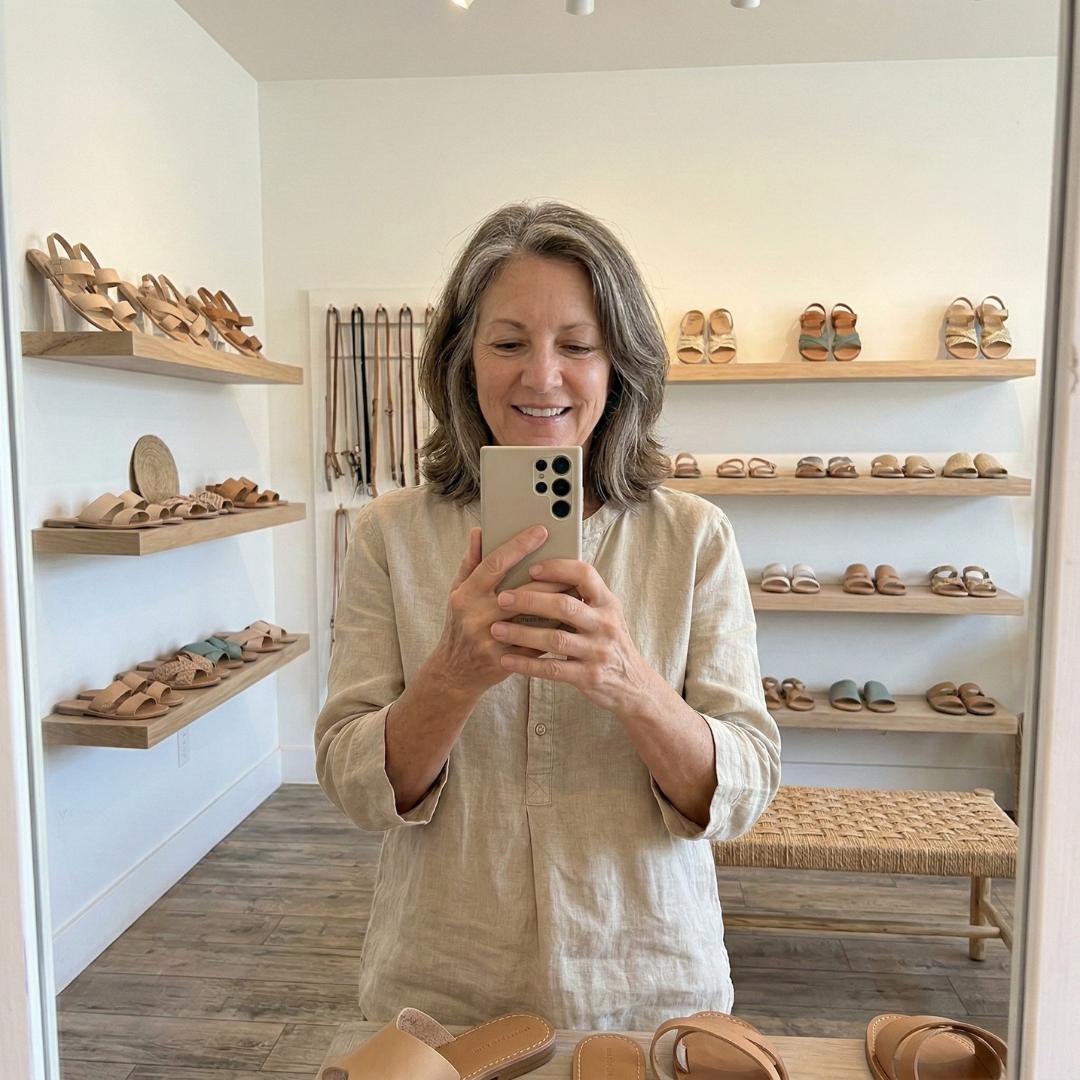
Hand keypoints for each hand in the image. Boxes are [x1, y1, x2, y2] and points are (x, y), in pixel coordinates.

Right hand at [431, 525, 564, 699]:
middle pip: (522, 592)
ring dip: (556, 603)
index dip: (519, 546)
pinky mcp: (505, 660)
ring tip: (575, 589)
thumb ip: (470, 562)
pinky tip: (568, 618)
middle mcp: (477, 617)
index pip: (495, 564)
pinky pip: (536, 642)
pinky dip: (553, 630)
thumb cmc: (459, 624)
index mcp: (466, 595)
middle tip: (570, 563)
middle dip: (549, 578)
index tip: (540, 531)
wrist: (454, 672)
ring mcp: (491, 640)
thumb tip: (479, 532)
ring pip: (533, 618)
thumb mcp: (457, 591)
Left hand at [491, 559, 658, 715]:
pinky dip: (527, 664)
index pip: (585, 574)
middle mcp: (605, 624)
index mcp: (608, 603)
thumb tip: (542, 574)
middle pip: (564, 605)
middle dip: (530, 600)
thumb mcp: (606, 615)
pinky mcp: (589, 676)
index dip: (557, 568)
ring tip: (496, 629)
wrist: (633, 685)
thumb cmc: (610, 644)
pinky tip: (507, 660)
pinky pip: (553, 668)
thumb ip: (582, 598)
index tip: (531, 568)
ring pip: (555, 638)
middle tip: (502, 598)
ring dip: (522, 633)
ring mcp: (598, 651)